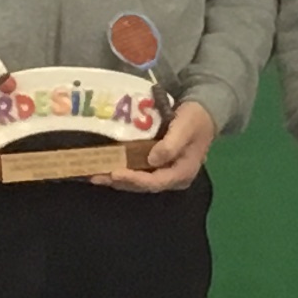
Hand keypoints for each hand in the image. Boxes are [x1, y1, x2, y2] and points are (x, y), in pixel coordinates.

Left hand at [98, 98, 218, 191]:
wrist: (204, 112)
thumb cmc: (196, 118)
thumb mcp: (187, 126)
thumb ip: (172, 144)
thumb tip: (153, 159)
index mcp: (183, 172)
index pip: (155, 182)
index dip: (134, 180)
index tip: (115, 173)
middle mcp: (172, 178)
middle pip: (143, 185)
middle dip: (119, 182)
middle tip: (96, 176)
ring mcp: (164, 172)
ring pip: (138, 181)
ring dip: (116, 179)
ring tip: (94, 175)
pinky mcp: (156, 165)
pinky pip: (137, 172)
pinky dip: (121, 170)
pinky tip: (104, 166)